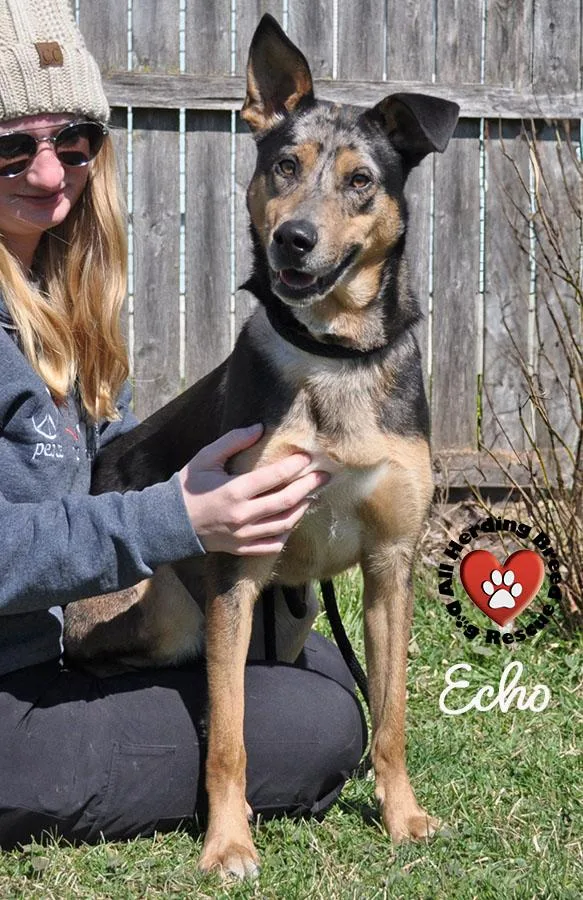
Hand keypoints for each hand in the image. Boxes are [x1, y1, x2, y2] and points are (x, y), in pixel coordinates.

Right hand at [179, 424, 329, 554]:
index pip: (273, 477)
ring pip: (283, 524)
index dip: (294, 467)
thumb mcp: (205, 459)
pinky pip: (272, 545)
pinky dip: (286, 534)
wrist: (169, 523)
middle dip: (308, 487)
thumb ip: (232, 442)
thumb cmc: (187, 487)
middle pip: (286, 501)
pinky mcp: (241, 548)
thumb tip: (258, 428)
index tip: (307, 458)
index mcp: (234, 491)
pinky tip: (292, 521)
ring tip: (312, 497)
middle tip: (323, 477)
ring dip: (301, 509)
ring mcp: (243, 535)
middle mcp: (242, 515)